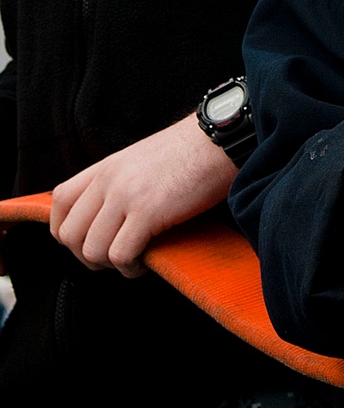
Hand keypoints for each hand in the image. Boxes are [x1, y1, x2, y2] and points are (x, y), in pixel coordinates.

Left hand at [50, 113, 236, 277]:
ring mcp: (125, 195)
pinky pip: (120, 255)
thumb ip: (118, 182)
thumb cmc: (191, 153)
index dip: (66, 230)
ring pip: (92, 250)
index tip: (88, 241)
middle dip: (87, 255)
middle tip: (114, 256)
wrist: (220, 140)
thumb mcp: (140, 160)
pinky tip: (146, 261)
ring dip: (111, 264)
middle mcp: (108, 180)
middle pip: (69, 234)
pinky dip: (130, 267)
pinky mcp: (147, 212)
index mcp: (105, 166)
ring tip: (134, 259)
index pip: (59, 202)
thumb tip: (108, 216)